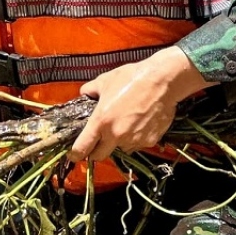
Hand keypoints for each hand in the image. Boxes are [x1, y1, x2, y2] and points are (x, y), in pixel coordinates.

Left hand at [68, 47, 211, 165]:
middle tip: (98, 142)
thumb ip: (90, 90)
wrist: (162, 81)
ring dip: (119, 142)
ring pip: (121, 149)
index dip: (76, 154)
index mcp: (101, 121)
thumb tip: (85, 94)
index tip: (74, 156)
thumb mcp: (105, 80)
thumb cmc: (132, 78)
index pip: (82, 147)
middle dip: (96, 151)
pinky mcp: (149, 141)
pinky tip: (139, 122)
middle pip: (100, 156)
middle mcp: (115, 134)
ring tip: (125, 123)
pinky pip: (137, 144)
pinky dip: (136, 137)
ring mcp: (133, 140)